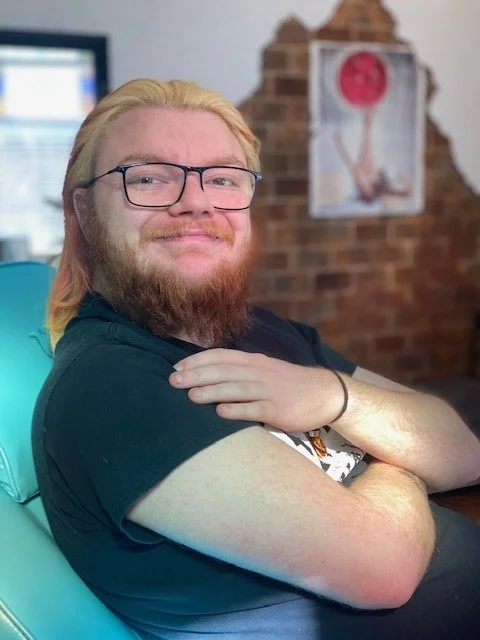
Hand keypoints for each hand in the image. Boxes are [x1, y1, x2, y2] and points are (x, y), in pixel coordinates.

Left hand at [169, 348, 344, 431]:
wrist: (325, 393)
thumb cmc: (289, 383)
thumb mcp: (265, 370)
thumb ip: (241, 371)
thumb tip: (208, 376)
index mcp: (254, 361)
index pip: (220, 356)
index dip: (197, 361)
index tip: (177, 367)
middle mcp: (260, 372)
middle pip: (224, 371)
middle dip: (197, 375)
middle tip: (174, 381)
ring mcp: (269, 390)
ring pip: (237, 388)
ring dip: (212, 391)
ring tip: (191, 396)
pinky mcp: (279, 410)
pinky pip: (255, 409)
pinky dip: (238, 410)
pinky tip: (221, 413)